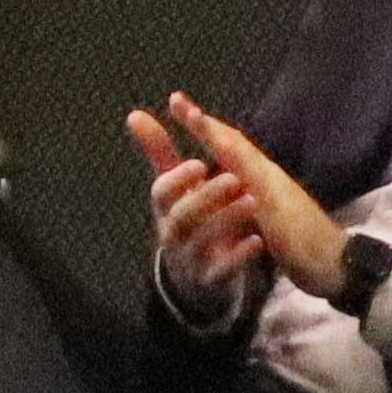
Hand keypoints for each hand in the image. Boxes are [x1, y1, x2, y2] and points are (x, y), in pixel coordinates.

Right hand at [123, 108, 266, 299]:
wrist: (193, 276)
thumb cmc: (186, 219)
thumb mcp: (172, 189)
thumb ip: (158, 152)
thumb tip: (134, 114)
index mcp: (165, 208)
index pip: (161, 192)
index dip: (177, 179)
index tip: (199, 164)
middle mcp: (172, 232)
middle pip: (181, 216)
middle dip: (205, 196)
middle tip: (233, 179)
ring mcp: (190, 257)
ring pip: (201, 241)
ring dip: (226, 219)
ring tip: (252, 201)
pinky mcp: (211, 279)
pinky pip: (221, 270)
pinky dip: (238, 256)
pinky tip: (257, 241)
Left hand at [139, 96, 348, 301]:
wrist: (334, 262)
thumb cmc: (297, 235)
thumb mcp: (261, 211)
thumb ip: (239, 193)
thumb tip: (217, 181)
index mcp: (258, 177)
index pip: (229, 145)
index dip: (204, 125)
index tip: (176, 102)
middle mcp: (268, 178)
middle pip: (235, 145)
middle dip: (207, 124)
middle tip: (178, 101)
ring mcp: (278, 196)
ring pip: (247, 163)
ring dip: (223, 141)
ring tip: (196, 117)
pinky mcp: (285, 219)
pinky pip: (264, 201)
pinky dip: (248, 186)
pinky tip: (232, 172)